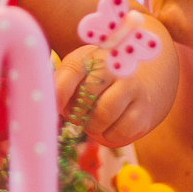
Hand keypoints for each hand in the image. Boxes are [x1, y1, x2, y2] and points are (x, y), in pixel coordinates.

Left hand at [54, 24, 179, 147]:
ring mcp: (132, 88)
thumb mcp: (78, 73)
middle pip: (85, 98)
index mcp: (93, 55)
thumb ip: (61, 83)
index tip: (53, 107)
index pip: (72, 70)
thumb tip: (49, 105)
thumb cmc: (97, 80)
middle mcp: (115, 67)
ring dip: (92, 126)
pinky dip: (110, 136)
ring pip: (102, 117)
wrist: (140, 82)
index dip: (59, 92)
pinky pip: (119, 133)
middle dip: (76, 112)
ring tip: (94, 119)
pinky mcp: (143, 111)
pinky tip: (111, 125)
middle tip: (79, 112)